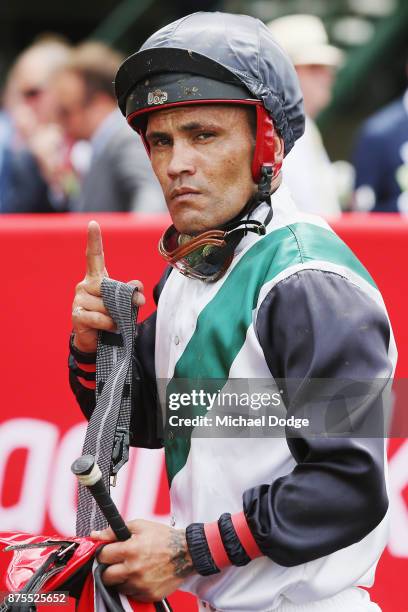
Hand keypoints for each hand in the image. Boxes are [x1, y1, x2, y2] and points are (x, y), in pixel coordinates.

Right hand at [72, 221, 144, 352]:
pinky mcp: (77, 315)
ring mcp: (79, 299)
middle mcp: (84, 285)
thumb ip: (132, 293)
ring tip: (112, 321)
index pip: (94, 256)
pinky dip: (109, 325)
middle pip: (110, 288)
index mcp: (96, 278)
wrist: (96, 341)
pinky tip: (108, 328)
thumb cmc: (111, 318)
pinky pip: (101, 318)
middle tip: (128, 310)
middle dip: (124, 301)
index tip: (93, 224)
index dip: (94, 240)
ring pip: (107, 305)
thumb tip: (138, 289)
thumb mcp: (125, 304)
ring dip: (115, 316)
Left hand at [91, 519, 193, 601]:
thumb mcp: (139, 526)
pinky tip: (141, 575)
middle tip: (116, 562)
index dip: (103, 552)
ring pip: (118, 586)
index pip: (102, 556)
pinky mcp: (149, 595)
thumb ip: (115, 530)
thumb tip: (96, 535)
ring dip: (121, 578)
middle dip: (108, 568)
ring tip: (132, 567)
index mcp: (130, 550)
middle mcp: (134, 569)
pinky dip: (133, 586)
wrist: (187, 553)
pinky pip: (132, 594)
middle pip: (106, 576)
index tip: (107, 552)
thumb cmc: (164, 538)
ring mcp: (141, 584)